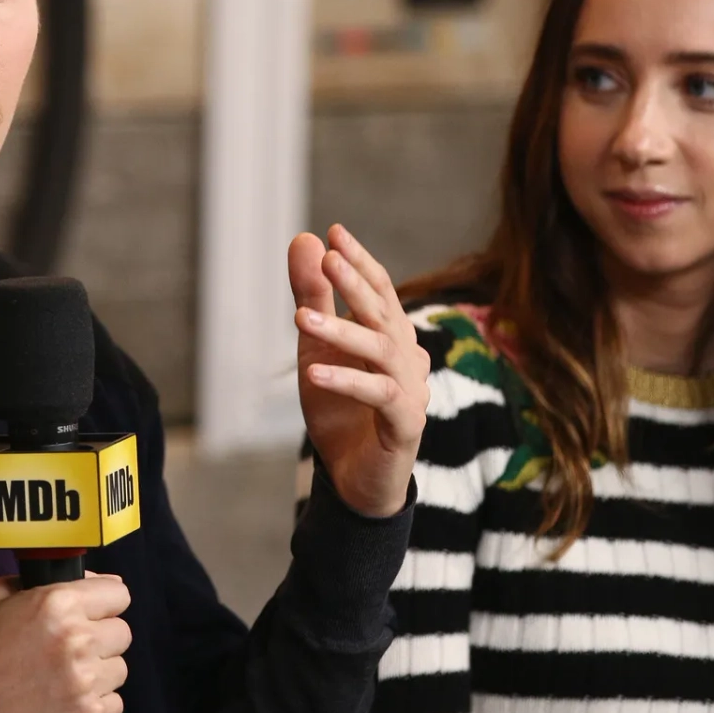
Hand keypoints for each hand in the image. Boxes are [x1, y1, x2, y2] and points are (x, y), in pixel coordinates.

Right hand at [0, 573, 131, 712]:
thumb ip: (39, 583)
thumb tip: (87, 581)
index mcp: (59, 604)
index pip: (118, 593)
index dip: (104, 602)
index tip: (93, 613)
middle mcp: (80, 639)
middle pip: (122, 632)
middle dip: (101, 638)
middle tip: (73, 651)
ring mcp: (88, 681)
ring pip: (120, 668)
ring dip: (99, 672)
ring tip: (66, 680)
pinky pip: (114, 702)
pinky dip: (95, 704)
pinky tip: (67, 704)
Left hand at [290, 224, 427, 516]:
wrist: (353, 480)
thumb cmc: (340, 411)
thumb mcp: (316, 348)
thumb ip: (313, 298)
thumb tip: (305, 240)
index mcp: (391, 336)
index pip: (380, 290)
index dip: (359, 262)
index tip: (333, 232)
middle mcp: (407, 358)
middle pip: (384, 313)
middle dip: (355, 284)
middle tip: (328, 258)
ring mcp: (412, 391)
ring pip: (381, 352)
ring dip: (342, 331)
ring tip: (301, 318)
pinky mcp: (406, 425)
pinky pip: (380, 396)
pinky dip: (347, 381)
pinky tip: (314, 372)